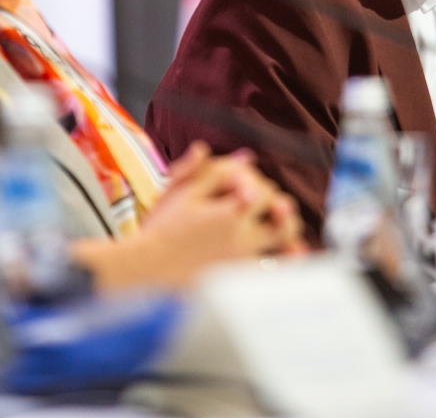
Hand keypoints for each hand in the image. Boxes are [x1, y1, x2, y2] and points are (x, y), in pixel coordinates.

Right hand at [76, 143, 304, 290]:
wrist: (146, 271)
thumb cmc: (160, 232)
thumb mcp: (181, 193)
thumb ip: (212, 172)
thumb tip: (244, 156)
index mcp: (229, 213)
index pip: (263, 192)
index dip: (256, 186)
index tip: (244, 189)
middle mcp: (243, 238)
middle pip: (283, 218)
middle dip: (280, 207)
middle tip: (271, 206)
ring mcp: (244, 261)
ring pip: (283, 245)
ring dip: (288, 233)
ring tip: (282, 229)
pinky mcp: (239, 280)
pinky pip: (273, 271)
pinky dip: (284, 261)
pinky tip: (288, 256)